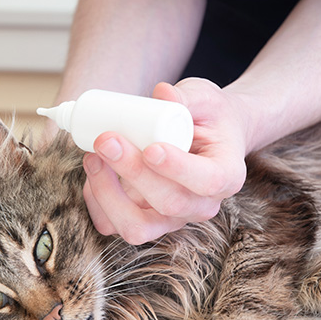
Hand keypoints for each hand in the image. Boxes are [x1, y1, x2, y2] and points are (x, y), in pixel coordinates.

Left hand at [82, 78, 248, 244]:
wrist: (208, 137)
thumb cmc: (209, 117)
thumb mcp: (205, 99)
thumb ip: (187, 96)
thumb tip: (162, 93)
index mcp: (227, 175)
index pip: (208, 181)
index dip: (178, 169)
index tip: (151, 147)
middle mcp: (202, 205)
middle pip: (169, 204)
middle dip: (132, 173)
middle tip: (107, 139)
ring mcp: (172, 219)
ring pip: (138, 226)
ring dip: (108, 194)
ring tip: (93, 156)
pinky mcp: (146, 221)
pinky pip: (115, 226)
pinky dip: (97, 203)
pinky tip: (93, 171)